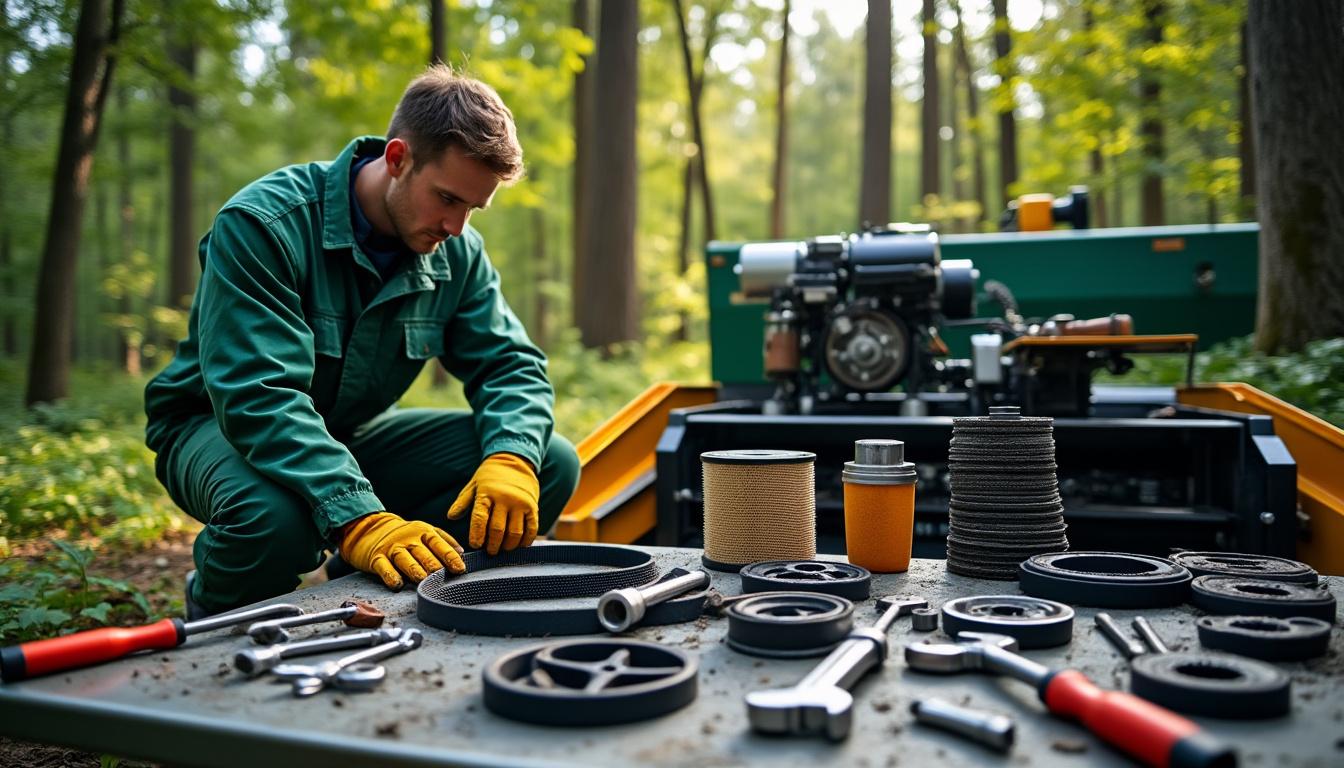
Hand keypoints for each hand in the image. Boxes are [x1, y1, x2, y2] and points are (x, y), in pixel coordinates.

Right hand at [339, 512, 465, 589]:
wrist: (370, 528)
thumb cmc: (404, 535)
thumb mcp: (424, 532)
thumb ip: (444, 541)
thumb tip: (462, 553)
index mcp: (423, 532)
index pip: (438, 544)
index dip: (449, 556)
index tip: (460, 569)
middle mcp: (408, 539)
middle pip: (422, 552)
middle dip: (433, 564)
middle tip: (442, 576)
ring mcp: (392, 548)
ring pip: (405, 559)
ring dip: (414, 570)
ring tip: (423, 580)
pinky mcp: (376, 557)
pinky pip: (383, 566)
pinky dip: (390, 575)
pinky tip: (397, 584)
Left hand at [446, 453, 539, 554]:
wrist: (515, 461)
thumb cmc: (490, 477)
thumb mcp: (474, 485)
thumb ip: (462, 502)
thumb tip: (451, 517)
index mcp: (486, 494)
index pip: (480, 519)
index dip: (477, 535)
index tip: (476, 545)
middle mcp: (504, 499)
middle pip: (497, 530)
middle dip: (492, 545)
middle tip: (490, 552)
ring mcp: (520, 503)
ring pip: (514, 532)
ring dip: (508, 546)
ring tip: (503, 549)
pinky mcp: (533, 506)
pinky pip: (532, 528)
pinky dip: (526, 541)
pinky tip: (519, 545)